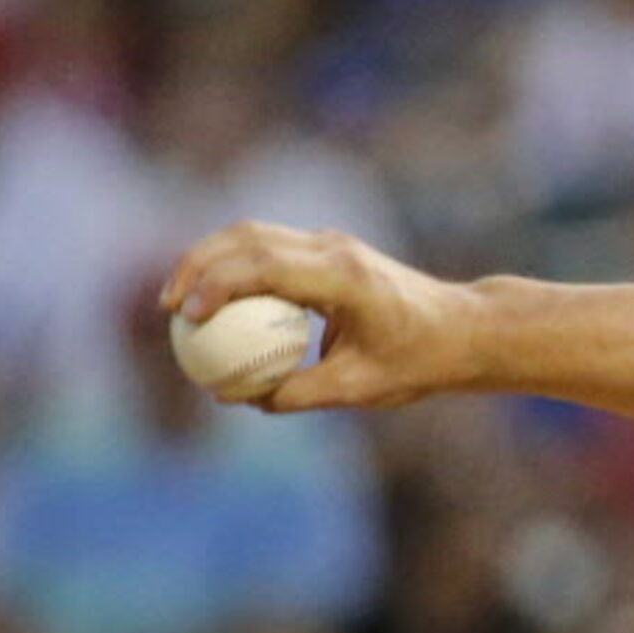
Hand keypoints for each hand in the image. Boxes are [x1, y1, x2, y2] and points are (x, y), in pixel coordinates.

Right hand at [161, 221, 478, 412]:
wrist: (465, 329)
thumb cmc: (421, 361)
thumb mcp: (361, 387)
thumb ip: (299, 393)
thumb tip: (237, 398)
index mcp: (344, 277)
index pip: (264, 267)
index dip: (217, 285)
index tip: (186, 316)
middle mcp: (334, 249)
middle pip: (246, 238)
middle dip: (197, 265)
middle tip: (168, 307)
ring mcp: (331, 244)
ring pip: (252, 235)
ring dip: (210, 260)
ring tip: (180, 301)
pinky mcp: (329, 250)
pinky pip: (268, 249)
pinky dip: (235, 266)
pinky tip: (215, 301)